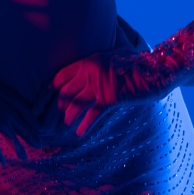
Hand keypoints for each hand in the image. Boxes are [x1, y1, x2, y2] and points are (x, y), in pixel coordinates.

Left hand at [32, 25, 193, 137]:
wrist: (155, 69)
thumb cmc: (132, 66)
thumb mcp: (109, 61)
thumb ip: (92, 68)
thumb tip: (77, 83)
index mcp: (86, 61)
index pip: (58, 78)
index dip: (46, 93)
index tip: (38, 107)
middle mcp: (89, 71)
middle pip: (62, 93)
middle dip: (50, 110)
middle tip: (43, 126)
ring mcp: (100, 84)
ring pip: (74, 103)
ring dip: (66, 118)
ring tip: (60, 130)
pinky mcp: (111, 96)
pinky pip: (92, 113)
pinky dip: (84, 124)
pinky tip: (79, 133)